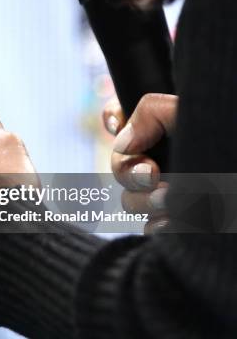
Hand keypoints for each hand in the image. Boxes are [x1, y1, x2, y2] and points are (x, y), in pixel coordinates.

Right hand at [103, 93, 177, 233]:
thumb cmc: (227, 140)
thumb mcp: (187, 112)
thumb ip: (151, 111)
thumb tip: (122, 140)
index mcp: (164, 129)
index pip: (123, 117)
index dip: (113, 118)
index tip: (116, 124)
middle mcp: (162, 158)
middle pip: (119, 166)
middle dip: (130, 172)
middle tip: (154, 176)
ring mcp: (168, 190)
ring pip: (131, 200)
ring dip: (144, 201)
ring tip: (172, 201)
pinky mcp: (177, 219)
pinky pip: (148, 227)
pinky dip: (157, 226)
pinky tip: (174, 220)